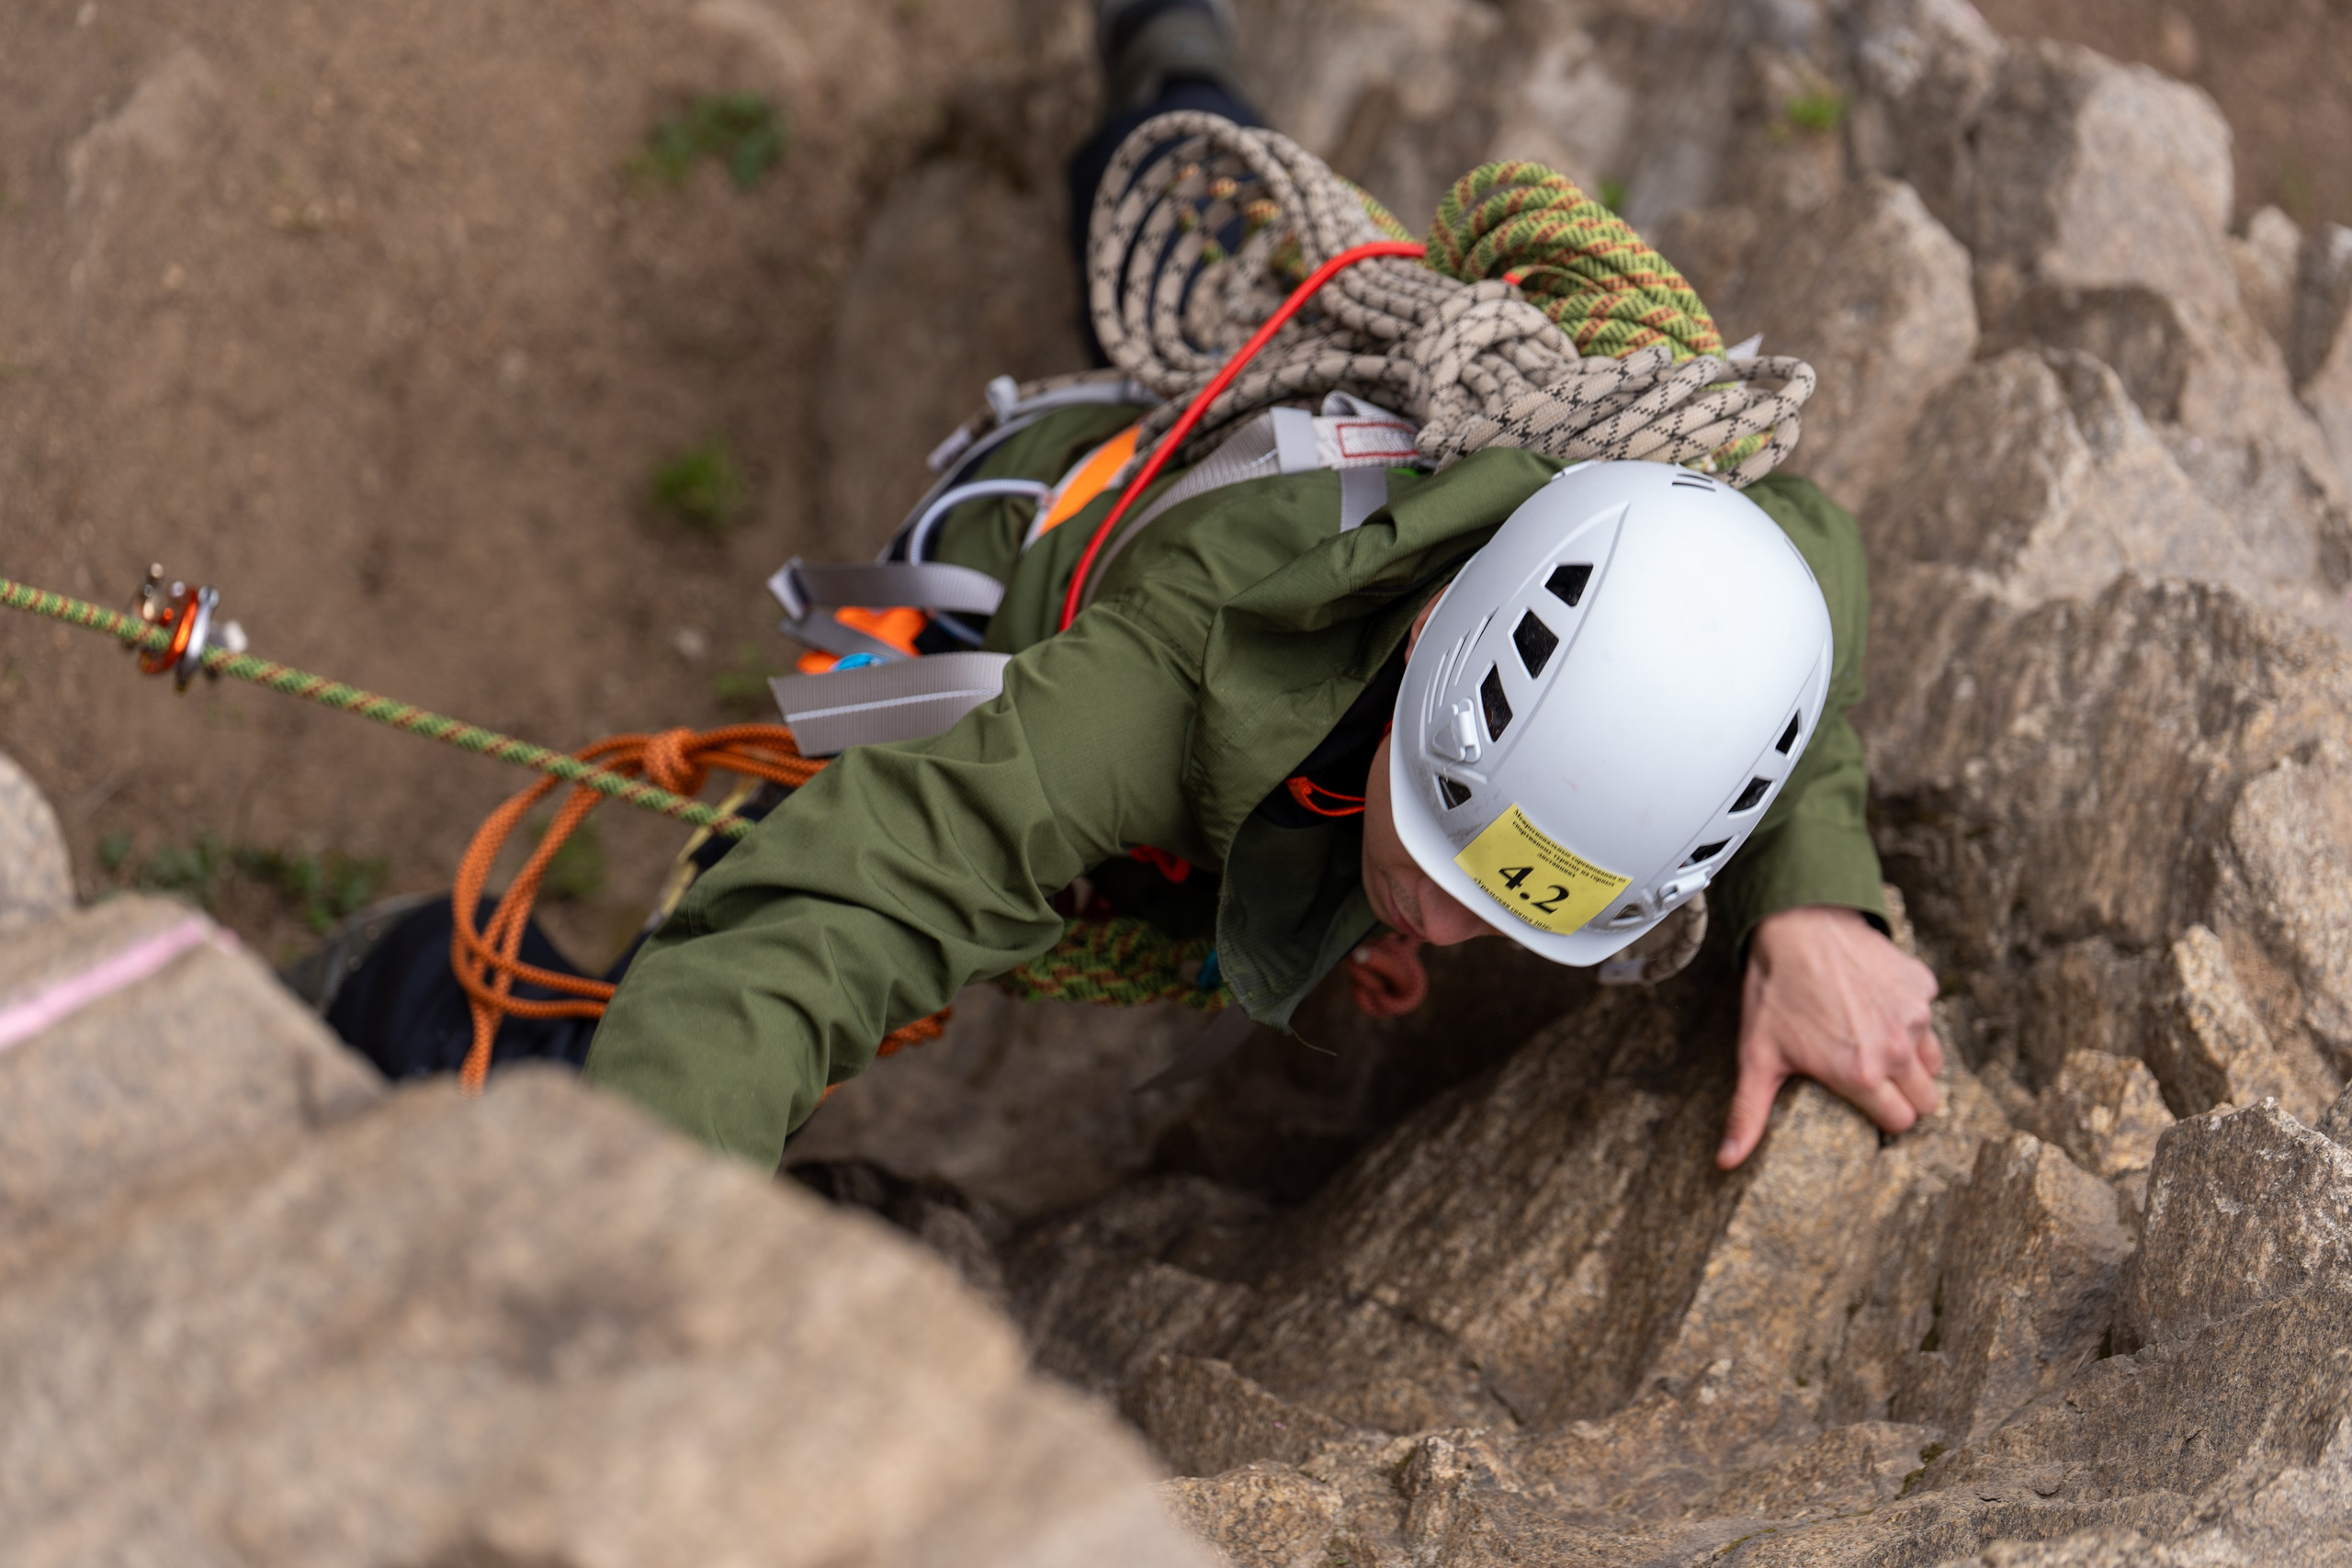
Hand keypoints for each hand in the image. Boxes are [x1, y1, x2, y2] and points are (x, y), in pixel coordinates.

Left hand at [1718, 905, 1941, 1169]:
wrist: (1798, 925)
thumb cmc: (1775, 992)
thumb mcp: (1756, 1055)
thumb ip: (1748, 1114)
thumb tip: (1726, 1162)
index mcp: (1861, 1074)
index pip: (1900, 1123)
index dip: (1885, 1120)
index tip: (1868, 1109)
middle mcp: (1896, 1049)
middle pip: (1927, 1100)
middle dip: (1905, 1098)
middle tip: (1874, 1083)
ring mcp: (1914, 1015)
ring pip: (1933, 1060)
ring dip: (1912, 1060)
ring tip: (1874, 1046)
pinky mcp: (1922, 986)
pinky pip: (1928, 1015)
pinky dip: (1909, 1016)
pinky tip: (1875, 1004)